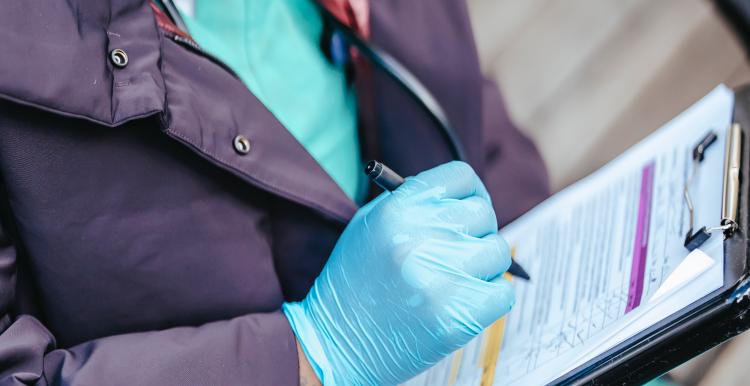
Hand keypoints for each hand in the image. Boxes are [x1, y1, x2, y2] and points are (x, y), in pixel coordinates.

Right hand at [284, 161, 513, 384]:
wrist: (335, 341)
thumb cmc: (355, 281)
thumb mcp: (370, 225)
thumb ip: (414, 204)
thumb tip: (462, 196)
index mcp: (398, 208)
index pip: (461, 177)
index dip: (470, 192)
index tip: (466, 207)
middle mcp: (420, 236)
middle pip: (483, 214)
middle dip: (474, 231)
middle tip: (455, 250)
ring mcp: (442, 278)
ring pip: (498, 251)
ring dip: (483, 265)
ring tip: (455, 279)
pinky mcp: (458, 316)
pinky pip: (502, 293)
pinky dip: (489, 297)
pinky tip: (463, 301)